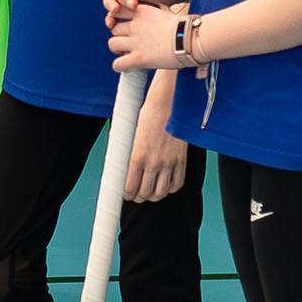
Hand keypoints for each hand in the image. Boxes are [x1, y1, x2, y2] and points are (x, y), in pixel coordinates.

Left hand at [108, 1, 192, 71]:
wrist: (191, 39)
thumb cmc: (184, 27)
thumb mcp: (167, 12)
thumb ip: (157, 11)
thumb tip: (161, 10)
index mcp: (141, 12)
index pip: (118, 11)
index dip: (121, 19)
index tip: (127, 26)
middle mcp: (135, 25)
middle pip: (114, 29)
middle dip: (120, 36)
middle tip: (130, 43)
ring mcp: (136, 42)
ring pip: (112, 44)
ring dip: (118, 50)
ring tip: (128, 54)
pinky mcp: (139, 58)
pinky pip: (117, 64)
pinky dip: (120, 66)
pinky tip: (128, 66)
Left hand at [126, 80, 189, 201]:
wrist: (167, 104)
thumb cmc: (146, 116)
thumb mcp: (129, 134)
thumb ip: (126, 154)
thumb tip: (120, 169)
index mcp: (137, 156)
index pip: (129, 187)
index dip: (126, 195)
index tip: (125, 194)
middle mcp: (153, 162)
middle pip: (145, 193)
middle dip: (138, 197)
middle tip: (136, 195)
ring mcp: (169, 162)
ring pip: (161, 193)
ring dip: (154, 196)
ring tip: (150, 193)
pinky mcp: (181, 160)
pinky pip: (177, 184)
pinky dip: (170, 190)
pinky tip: (165, 186)